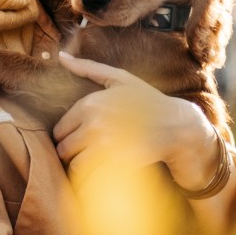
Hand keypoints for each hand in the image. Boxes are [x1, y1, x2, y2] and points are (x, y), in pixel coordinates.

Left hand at [53, 53, 221, 191]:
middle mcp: (94, 123)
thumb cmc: (145, 100)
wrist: (176, 126)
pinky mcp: (116, 164)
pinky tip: (104, 171)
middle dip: (73, 154)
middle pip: (63, 149)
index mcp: (89, 104)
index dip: (69, 137)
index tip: (83, 139)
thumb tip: (61, 55)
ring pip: (74, 164)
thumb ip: (87, 68)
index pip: (59, 130)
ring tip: (96, 163)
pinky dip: (92, 178)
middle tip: (89, 154)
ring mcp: (105, 145)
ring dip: (81, 167)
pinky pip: (90, 177)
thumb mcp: (119, 79)